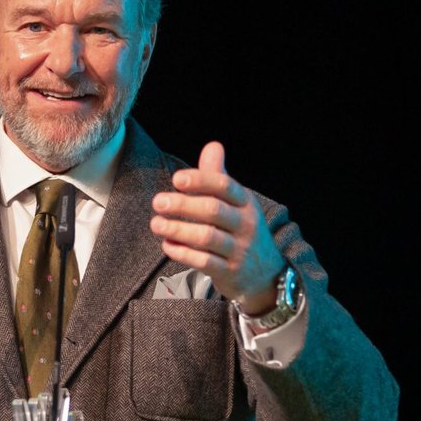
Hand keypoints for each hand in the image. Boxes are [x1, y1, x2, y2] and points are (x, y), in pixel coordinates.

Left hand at [149, 141, 285, 312]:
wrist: (265, 275)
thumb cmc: (240, 230)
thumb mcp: (236, 203)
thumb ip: (218, 176)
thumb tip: (213, 145)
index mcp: (246, 202)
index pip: (224, 186)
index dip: (200, 180)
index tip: (176, 179)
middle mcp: (246, 224)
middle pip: (213, 210)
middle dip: (182, 205)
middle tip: (158, 202)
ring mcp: (239, 250)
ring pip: (207, 237)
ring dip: (177, 229)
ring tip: (156, 223)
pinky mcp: (230, 272)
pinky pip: (203, 262)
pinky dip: (182, 252)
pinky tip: (167, 244)